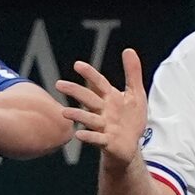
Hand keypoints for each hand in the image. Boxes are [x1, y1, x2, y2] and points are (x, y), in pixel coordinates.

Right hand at [55, 48, 146, 170]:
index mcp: (110, 98)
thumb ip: (132, 72)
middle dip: (75, 92)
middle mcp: (104, 111)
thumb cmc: (130, 118)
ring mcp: (104, 126)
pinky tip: (79, 135)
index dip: (90, 74)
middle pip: (89, 99)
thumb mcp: (136, 93)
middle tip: (58, 84)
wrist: (131, 144)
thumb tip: (128, 50)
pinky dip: (89, 137)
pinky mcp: (107, 141)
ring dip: (78, 115)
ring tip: (65, 112)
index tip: (77, 64)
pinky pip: (97, 139)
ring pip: (89, 119)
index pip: (99, 83)